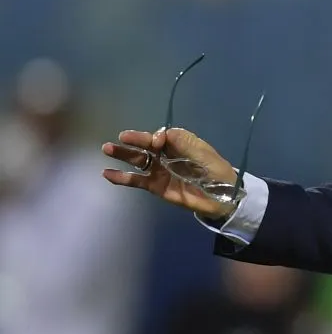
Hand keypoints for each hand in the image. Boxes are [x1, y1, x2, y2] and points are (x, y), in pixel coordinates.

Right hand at [102, 128, 238, 218]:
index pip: (161, 136)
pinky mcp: (155, 186)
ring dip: (123, 154)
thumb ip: (182, 142)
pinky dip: (122, 177)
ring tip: (107, 149)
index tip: (155, 141)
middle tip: (120, 138)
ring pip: (138, 160)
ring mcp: (159, 170)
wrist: (222, 197)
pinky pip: (136, 180)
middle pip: (146, 146)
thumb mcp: (203, 153)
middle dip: (133, 141)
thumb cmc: (215, 170)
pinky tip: (107, 173)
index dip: (155, 137)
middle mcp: (166, 155)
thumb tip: (158, 136)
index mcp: (179, 143)